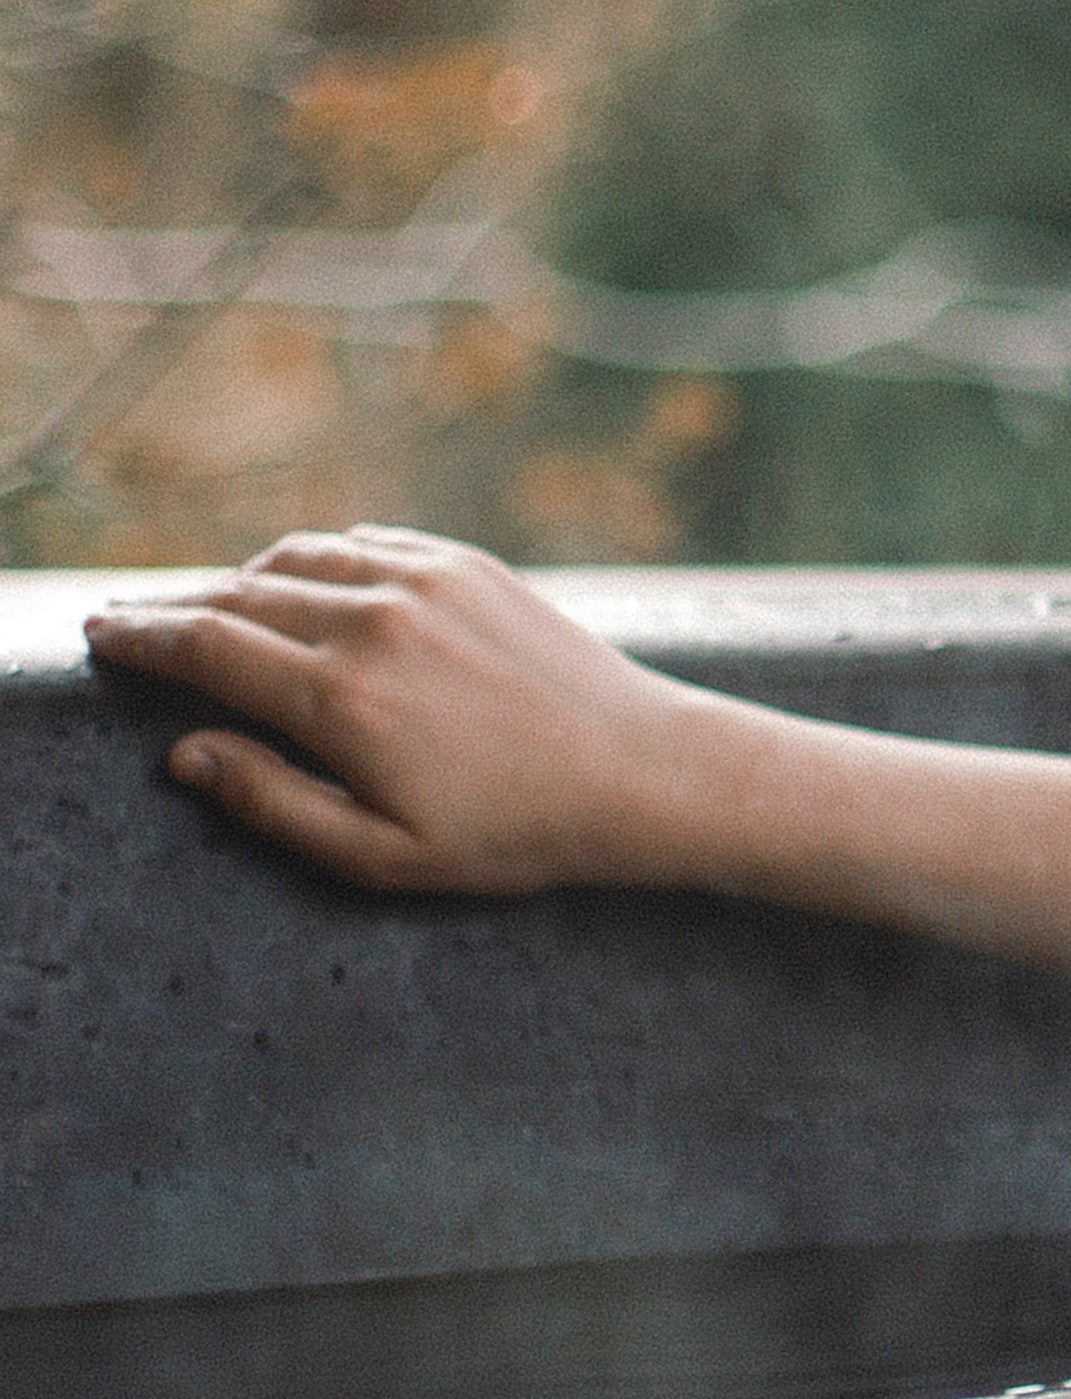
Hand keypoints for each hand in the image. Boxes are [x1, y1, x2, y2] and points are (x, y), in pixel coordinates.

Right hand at [83, 530, 743, 899]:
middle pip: (237, 596)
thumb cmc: (514, 832)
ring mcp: (425, 580)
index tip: (99, 636)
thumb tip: (185, 753)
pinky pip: (364, 543)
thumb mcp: (382, 854)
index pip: (206, 648)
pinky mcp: (467, 563)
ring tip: (205, 606)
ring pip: (296, 559)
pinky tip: (299, 579)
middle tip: (125, 619)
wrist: (642, 771)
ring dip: (238, 578)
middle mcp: (375, 621)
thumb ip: (272, 802)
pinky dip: (314, 558)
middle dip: (170, 607)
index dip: (140, 639)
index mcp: (342, 698)